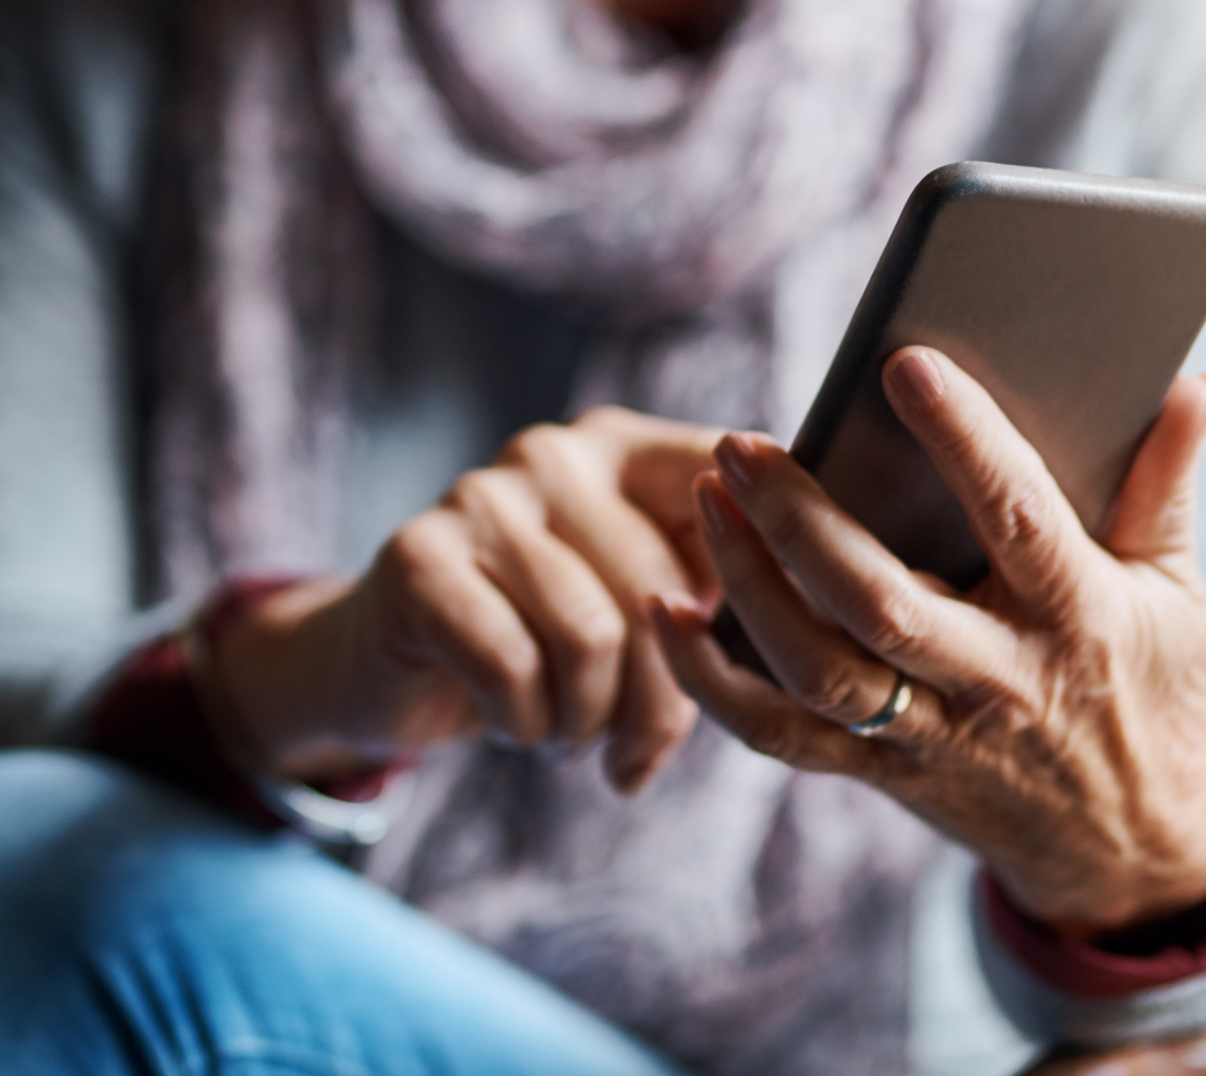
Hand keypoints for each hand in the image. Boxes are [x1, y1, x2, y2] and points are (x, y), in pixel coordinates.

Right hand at [209, 407, 724, 794]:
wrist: (393, 668)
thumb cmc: (540, 642)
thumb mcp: (634, 606)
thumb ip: (709, 590)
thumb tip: (812, 632)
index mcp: (623, 449)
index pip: (725, 480)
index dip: (762, 562)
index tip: (766, 641)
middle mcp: (554, 454)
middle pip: (660, 590)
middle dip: (659, 704)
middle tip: (633, 755)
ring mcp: (481, 496)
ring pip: (590, 636)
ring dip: (587, 721)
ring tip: (565, 735)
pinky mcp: (418, 555)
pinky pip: (511, 666)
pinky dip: (524, 724)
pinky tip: (512, 724)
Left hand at [652, 348, 1205, 931]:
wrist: (1135, 849)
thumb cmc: (1150, 687)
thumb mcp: (1176, 590)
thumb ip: (1164, 482)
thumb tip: (1190, 382)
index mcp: (1079, 620)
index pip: (1016, 518)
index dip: (963, 440)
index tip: (903, 362)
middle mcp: (998, 685)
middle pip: (882, 605)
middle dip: (802, 522)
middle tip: (741, 444)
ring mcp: (931, 738)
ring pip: (818, 670)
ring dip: (747, 585)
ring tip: (704, 498)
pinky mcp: (879, 772)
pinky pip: (778, 735)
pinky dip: (710, 678)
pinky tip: (665, 610)